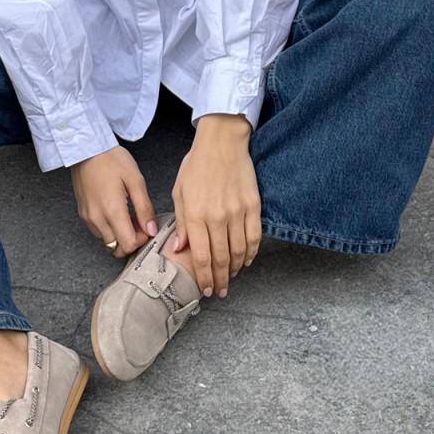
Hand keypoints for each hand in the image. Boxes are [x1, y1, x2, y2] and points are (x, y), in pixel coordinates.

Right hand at [70, 144, 159, 255]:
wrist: (86, 149)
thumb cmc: (112, 160)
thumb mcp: (136, 180)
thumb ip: (144, 208)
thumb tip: (151, 230)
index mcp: (112, 210)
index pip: (128, 244)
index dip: (141, 239)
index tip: (146, 226)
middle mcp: (97, 218)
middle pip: (117, 248)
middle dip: (131, 239)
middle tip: (138, 222)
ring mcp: (88, 218)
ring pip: (107, 242)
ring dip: (119, 235)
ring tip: (127, 216)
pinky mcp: (83, 214)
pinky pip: (98, 232)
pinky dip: (109, 229)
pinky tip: (115, 213)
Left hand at [170, 115, 261, 297]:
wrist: (222, 142)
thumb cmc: (197, 165)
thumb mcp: (180, 192)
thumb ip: (181, 223)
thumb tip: (180, 248)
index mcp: (196, 214)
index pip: (201, 256)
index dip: (205, 277)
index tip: (205, 289)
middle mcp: (217, 216)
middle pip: (221, 259)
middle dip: (220, 280)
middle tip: (218, 291)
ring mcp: (237, 212)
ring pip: (239, 251)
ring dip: (235, 269)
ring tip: (231, 278)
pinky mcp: (253, 206)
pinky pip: (254, 237)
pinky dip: (251, 253)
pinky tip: (247, 260)